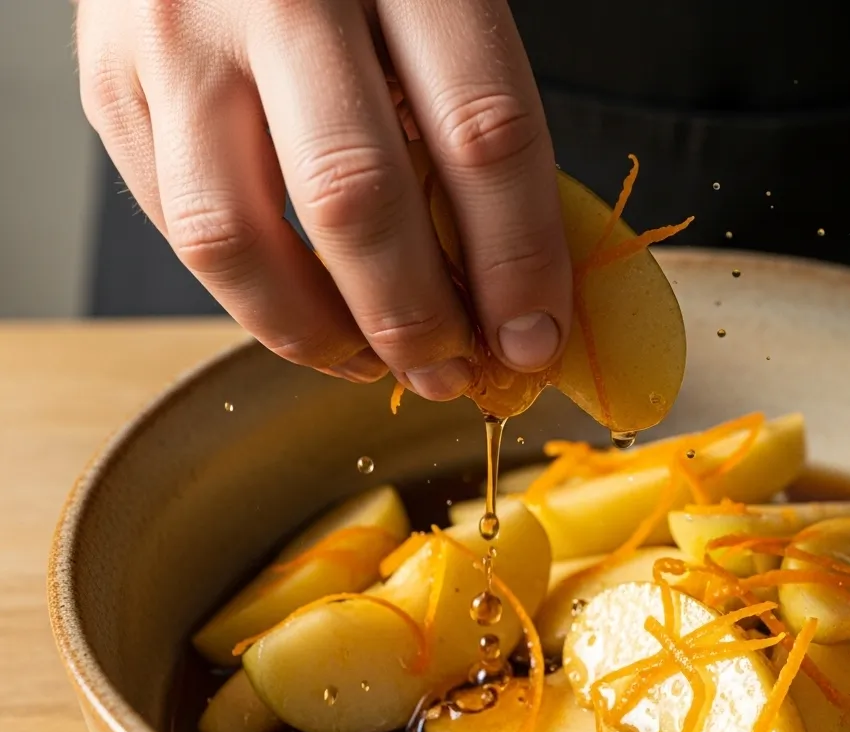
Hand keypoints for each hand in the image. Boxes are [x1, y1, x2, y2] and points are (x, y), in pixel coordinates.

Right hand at [76, 0, 571, 398]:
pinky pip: (179, 229)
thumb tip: (511, 285)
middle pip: (354, 196)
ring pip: (235, 237)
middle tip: (455, 371)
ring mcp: (175, 37)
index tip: (536, 337)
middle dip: (416, 318)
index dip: (518, 260)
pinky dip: (255, 301)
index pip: (481, 133)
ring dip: (319, 334)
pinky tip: (313, 317)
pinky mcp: (109, 82)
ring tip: (376, 364)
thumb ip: (472, 116)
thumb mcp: (438, 0)